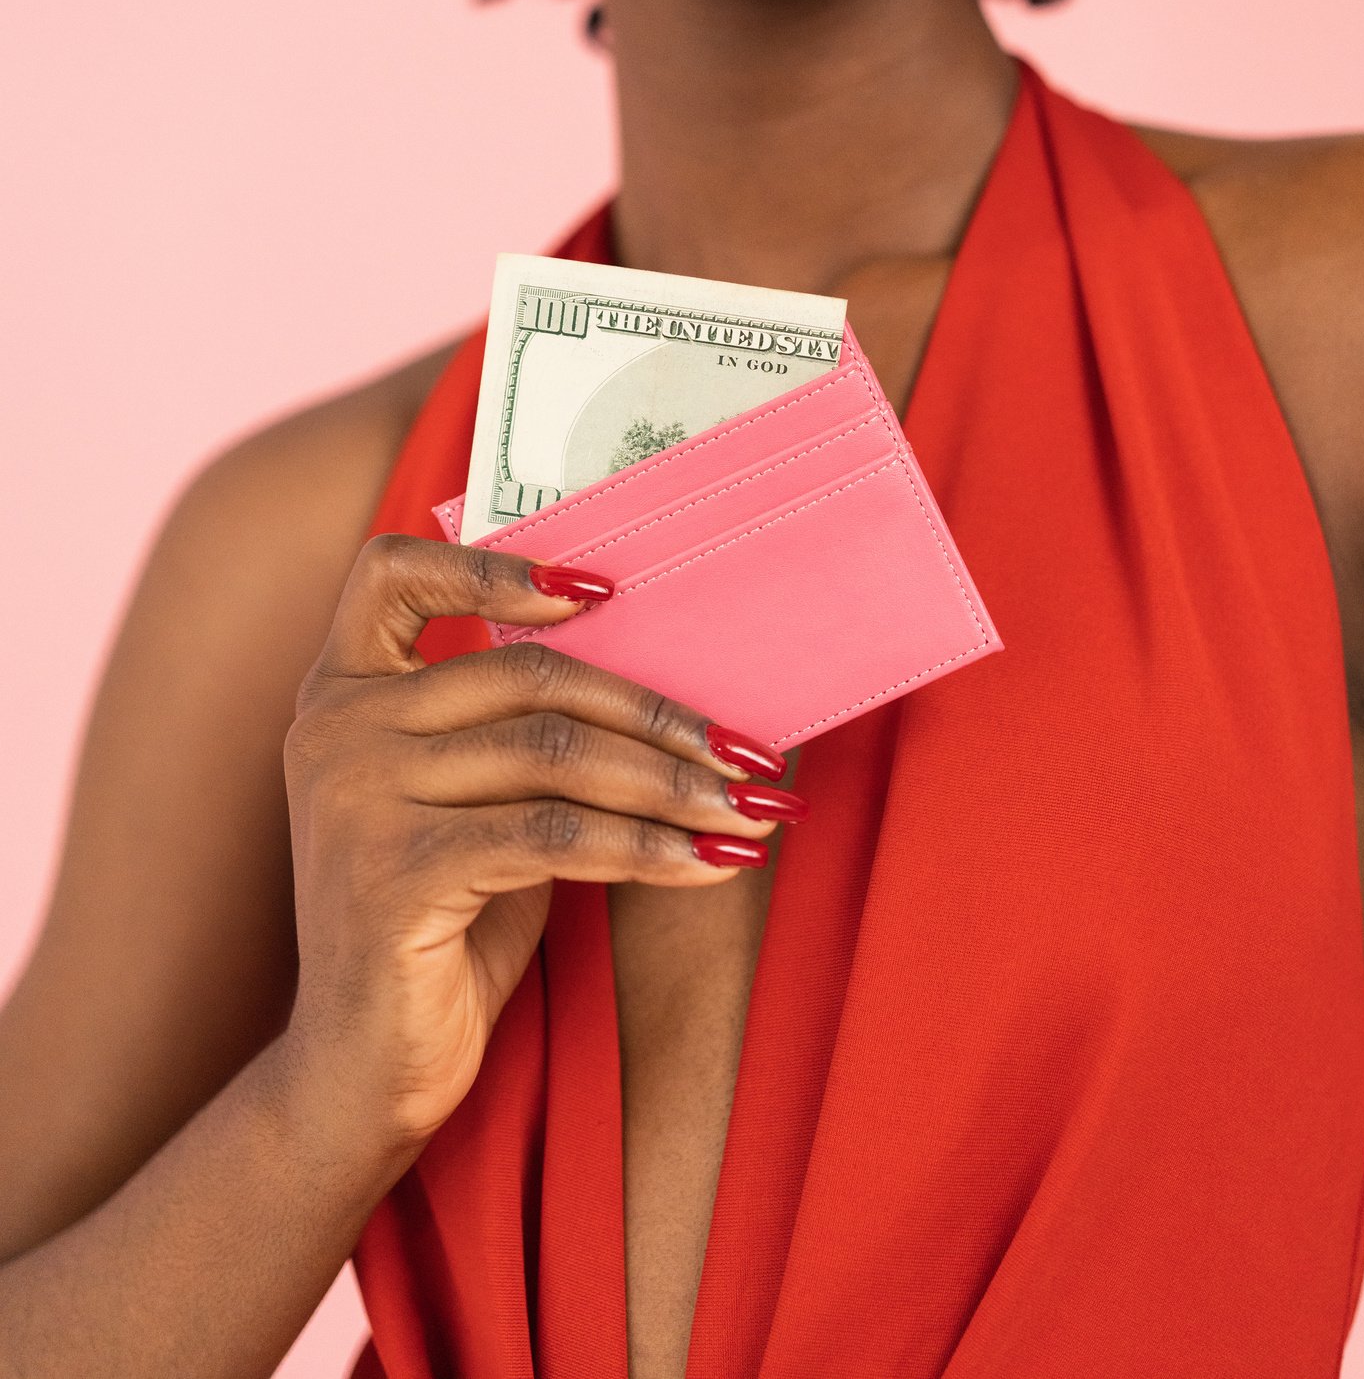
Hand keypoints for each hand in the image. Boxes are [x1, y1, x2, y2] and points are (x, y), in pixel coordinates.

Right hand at [278, 535, 806, 1162]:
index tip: (604, 590)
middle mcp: (336, 729)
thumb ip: (519, 736)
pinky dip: (646, 847)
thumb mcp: (474, 807)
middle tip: (749, 753)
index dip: (496, 567)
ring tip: (749, 812)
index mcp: (342, 692)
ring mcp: (357, 797)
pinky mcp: (395, 872)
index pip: (392, 574)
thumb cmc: (438, 931)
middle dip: (656, 716)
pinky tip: (708, 865)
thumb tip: (667, 694)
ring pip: (555, 755)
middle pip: (529, 677)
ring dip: (672, 786)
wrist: (362, 1073)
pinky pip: (554, 835)